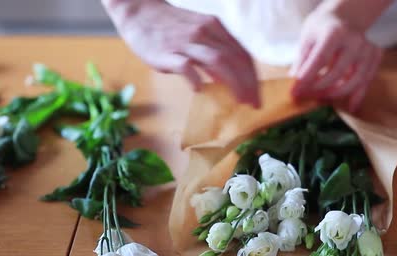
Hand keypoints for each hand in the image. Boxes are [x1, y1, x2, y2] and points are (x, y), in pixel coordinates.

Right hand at [102, 0, 259, 106]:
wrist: (139, 11)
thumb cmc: (170, 27)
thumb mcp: (198, 34)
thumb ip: (214, 53)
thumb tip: (227, 80)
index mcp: (215, 28)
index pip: (242, 54)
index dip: (253, 77)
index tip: (257, 96)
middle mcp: (205, 33)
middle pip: (234, 59)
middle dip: (248, 84)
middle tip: (254, 104)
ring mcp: (186, 42)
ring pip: (218, 61)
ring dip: (233, 83)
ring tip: (239, 101)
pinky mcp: (167, 52)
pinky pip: (185, 66)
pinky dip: (195, 78)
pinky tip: (199, 90)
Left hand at [290, 7, 382, 111]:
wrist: (345, 16)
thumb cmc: (323, 28)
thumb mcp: (307, 37)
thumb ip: (302, 60)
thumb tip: (294, 82)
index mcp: (335, 32)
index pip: (319, 60)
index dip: (306, 79)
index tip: (295, 92)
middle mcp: (355, 40)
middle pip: (337, 73)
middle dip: (320, 88)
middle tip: (307, 96)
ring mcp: (367, 48)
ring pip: (355, 80)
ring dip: (337, 93)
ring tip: (322, 99)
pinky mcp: (375, 56)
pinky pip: (367, 80)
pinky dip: (359, 95)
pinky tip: (351, 106)